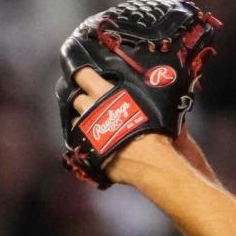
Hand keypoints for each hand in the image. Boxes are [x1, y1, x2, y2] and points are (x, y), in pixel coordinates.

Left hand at [71, 68, 173, 184]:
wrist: (149, 163)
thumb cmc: (155, 131)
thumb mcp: (157, 104)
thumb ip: (150, 93)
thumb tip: (161, 82)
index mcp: (106, 93)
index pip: (83, 75)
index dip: (80, 72)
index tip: (81, 72)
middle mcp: (92, 110)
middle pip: (76, 98)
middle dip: (81, 97)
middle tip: (90, 99)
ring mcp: (86, 131)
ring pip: (75, 119)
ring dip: (81, 118)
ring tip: (93, 122)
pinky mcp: (86, 150)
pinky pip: (78, 140)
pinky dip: (83, 138)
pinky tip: (93, 140)